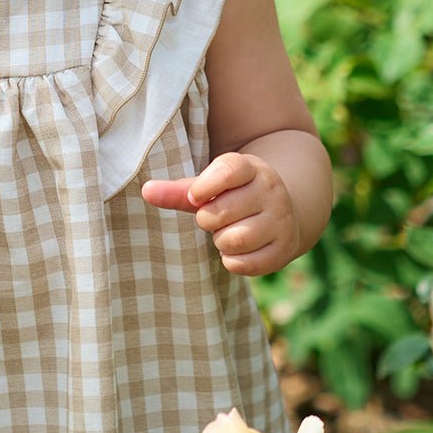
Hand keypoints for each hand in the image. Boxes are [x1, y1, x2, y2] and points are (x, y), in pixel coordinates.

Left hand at [141, 153, 300, 275]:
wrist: (286, 213)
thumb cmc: (235, 197)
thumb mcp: (211, 188)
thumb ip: (179, 191)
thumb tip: (146, 190)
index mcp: (252, 168)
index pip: (227, 171)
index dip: (203, 187)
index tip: (196, 196)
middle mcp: (271, 192)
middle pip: (219, 213)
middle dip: (208, 220)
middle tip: (217, 218)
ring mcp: (281, 221)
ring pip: (233, 240)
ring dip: (221, 241)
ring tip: (229, 232)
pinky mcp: (284, 249)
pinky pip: (243, 264)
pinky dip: (232, 261)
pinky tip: (239, 249)